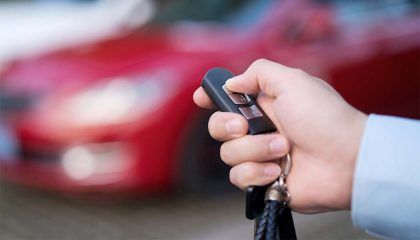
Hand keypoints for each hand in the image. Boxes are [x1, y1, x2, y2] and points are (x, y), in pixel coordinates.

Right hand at [193, 59, 366, 212]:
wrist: (346, 160)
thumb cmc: (325, 118)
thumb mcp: (293, 81)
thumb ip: (259, 73)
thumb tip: (232, 83)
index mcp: (264, 105)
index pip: (228, 100)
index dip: (211, 98)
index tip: (201, 97)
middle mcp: (258, 130)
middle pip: (217, 127)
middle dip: (224, 125)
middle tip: (242, 126)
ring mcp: (260, 156)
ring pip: (228, 154)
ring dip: (254, 150)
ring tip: (283, 149)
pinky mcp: (262, 180)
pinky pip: (239, 177)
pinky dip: (257, 172)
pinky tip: (279, 171)